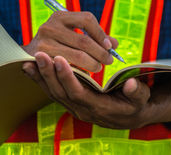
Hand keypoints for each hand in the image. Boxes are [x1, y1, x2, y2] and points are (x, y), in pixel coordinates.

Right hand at [22, 11, 117, 71]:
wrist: (29, 57)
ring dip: (92, 63)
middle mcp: (50, 26)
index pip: (87, 19)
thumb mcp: (73, 35)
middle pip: (83, 40)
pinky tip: (85, 73)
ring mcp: (43, 43)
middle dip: (100, 52)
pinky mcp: (40, 60)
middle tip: (109, 61)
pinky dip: (79, 71)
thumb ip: (94, 38)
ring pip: (77, 55)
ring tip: (98, 67)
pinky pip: (67, 67)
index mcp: (60, 16)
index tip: (110, 46)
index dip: (101, 33)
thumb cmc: (57, 45)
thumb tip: (115, 45)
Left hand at [23, 52, 150, 128]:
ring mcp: (73, 106)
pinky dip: (40, 79)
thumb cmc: (134, 104)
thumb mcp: (140, 99)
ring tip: (31, 58)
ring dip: (41, 75)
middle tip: (40, 54)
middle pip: (60, 92)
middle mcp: (82, 109)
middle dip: (49, 73)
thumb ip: (136, 92)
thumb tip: (131, 85)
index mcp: (98, 108)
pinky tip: (30, 67)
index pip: (78, 93)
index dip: (67, 77)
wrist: (127, 116)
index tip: (59, 59)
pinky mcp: (69, 100)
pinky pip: (52, 90)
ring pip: (53, 92)